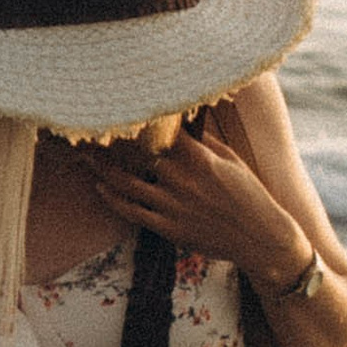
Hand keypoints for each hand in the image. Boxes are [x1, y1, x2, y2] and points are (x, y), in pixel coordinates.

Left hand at [72, 104, 309, 287]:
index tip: (124, 107)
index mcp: (200, 160)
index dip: (141, 119)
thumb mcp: (233, 161)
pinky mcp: (169, 228)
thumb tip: (187, 124)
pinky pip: (133, 212)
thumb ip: (206, 142)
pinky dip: (113, 200)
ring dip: (103, 169)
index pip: (162, 131)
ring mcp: (173, 206)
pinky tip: (101, 188)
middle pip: (138, 154)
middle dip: (115, 141)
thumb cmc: (251, 196)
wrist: (261, 239)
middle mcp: (182, 181)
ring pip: (127, 184)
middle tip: (92, 128)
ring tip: (86, 157)